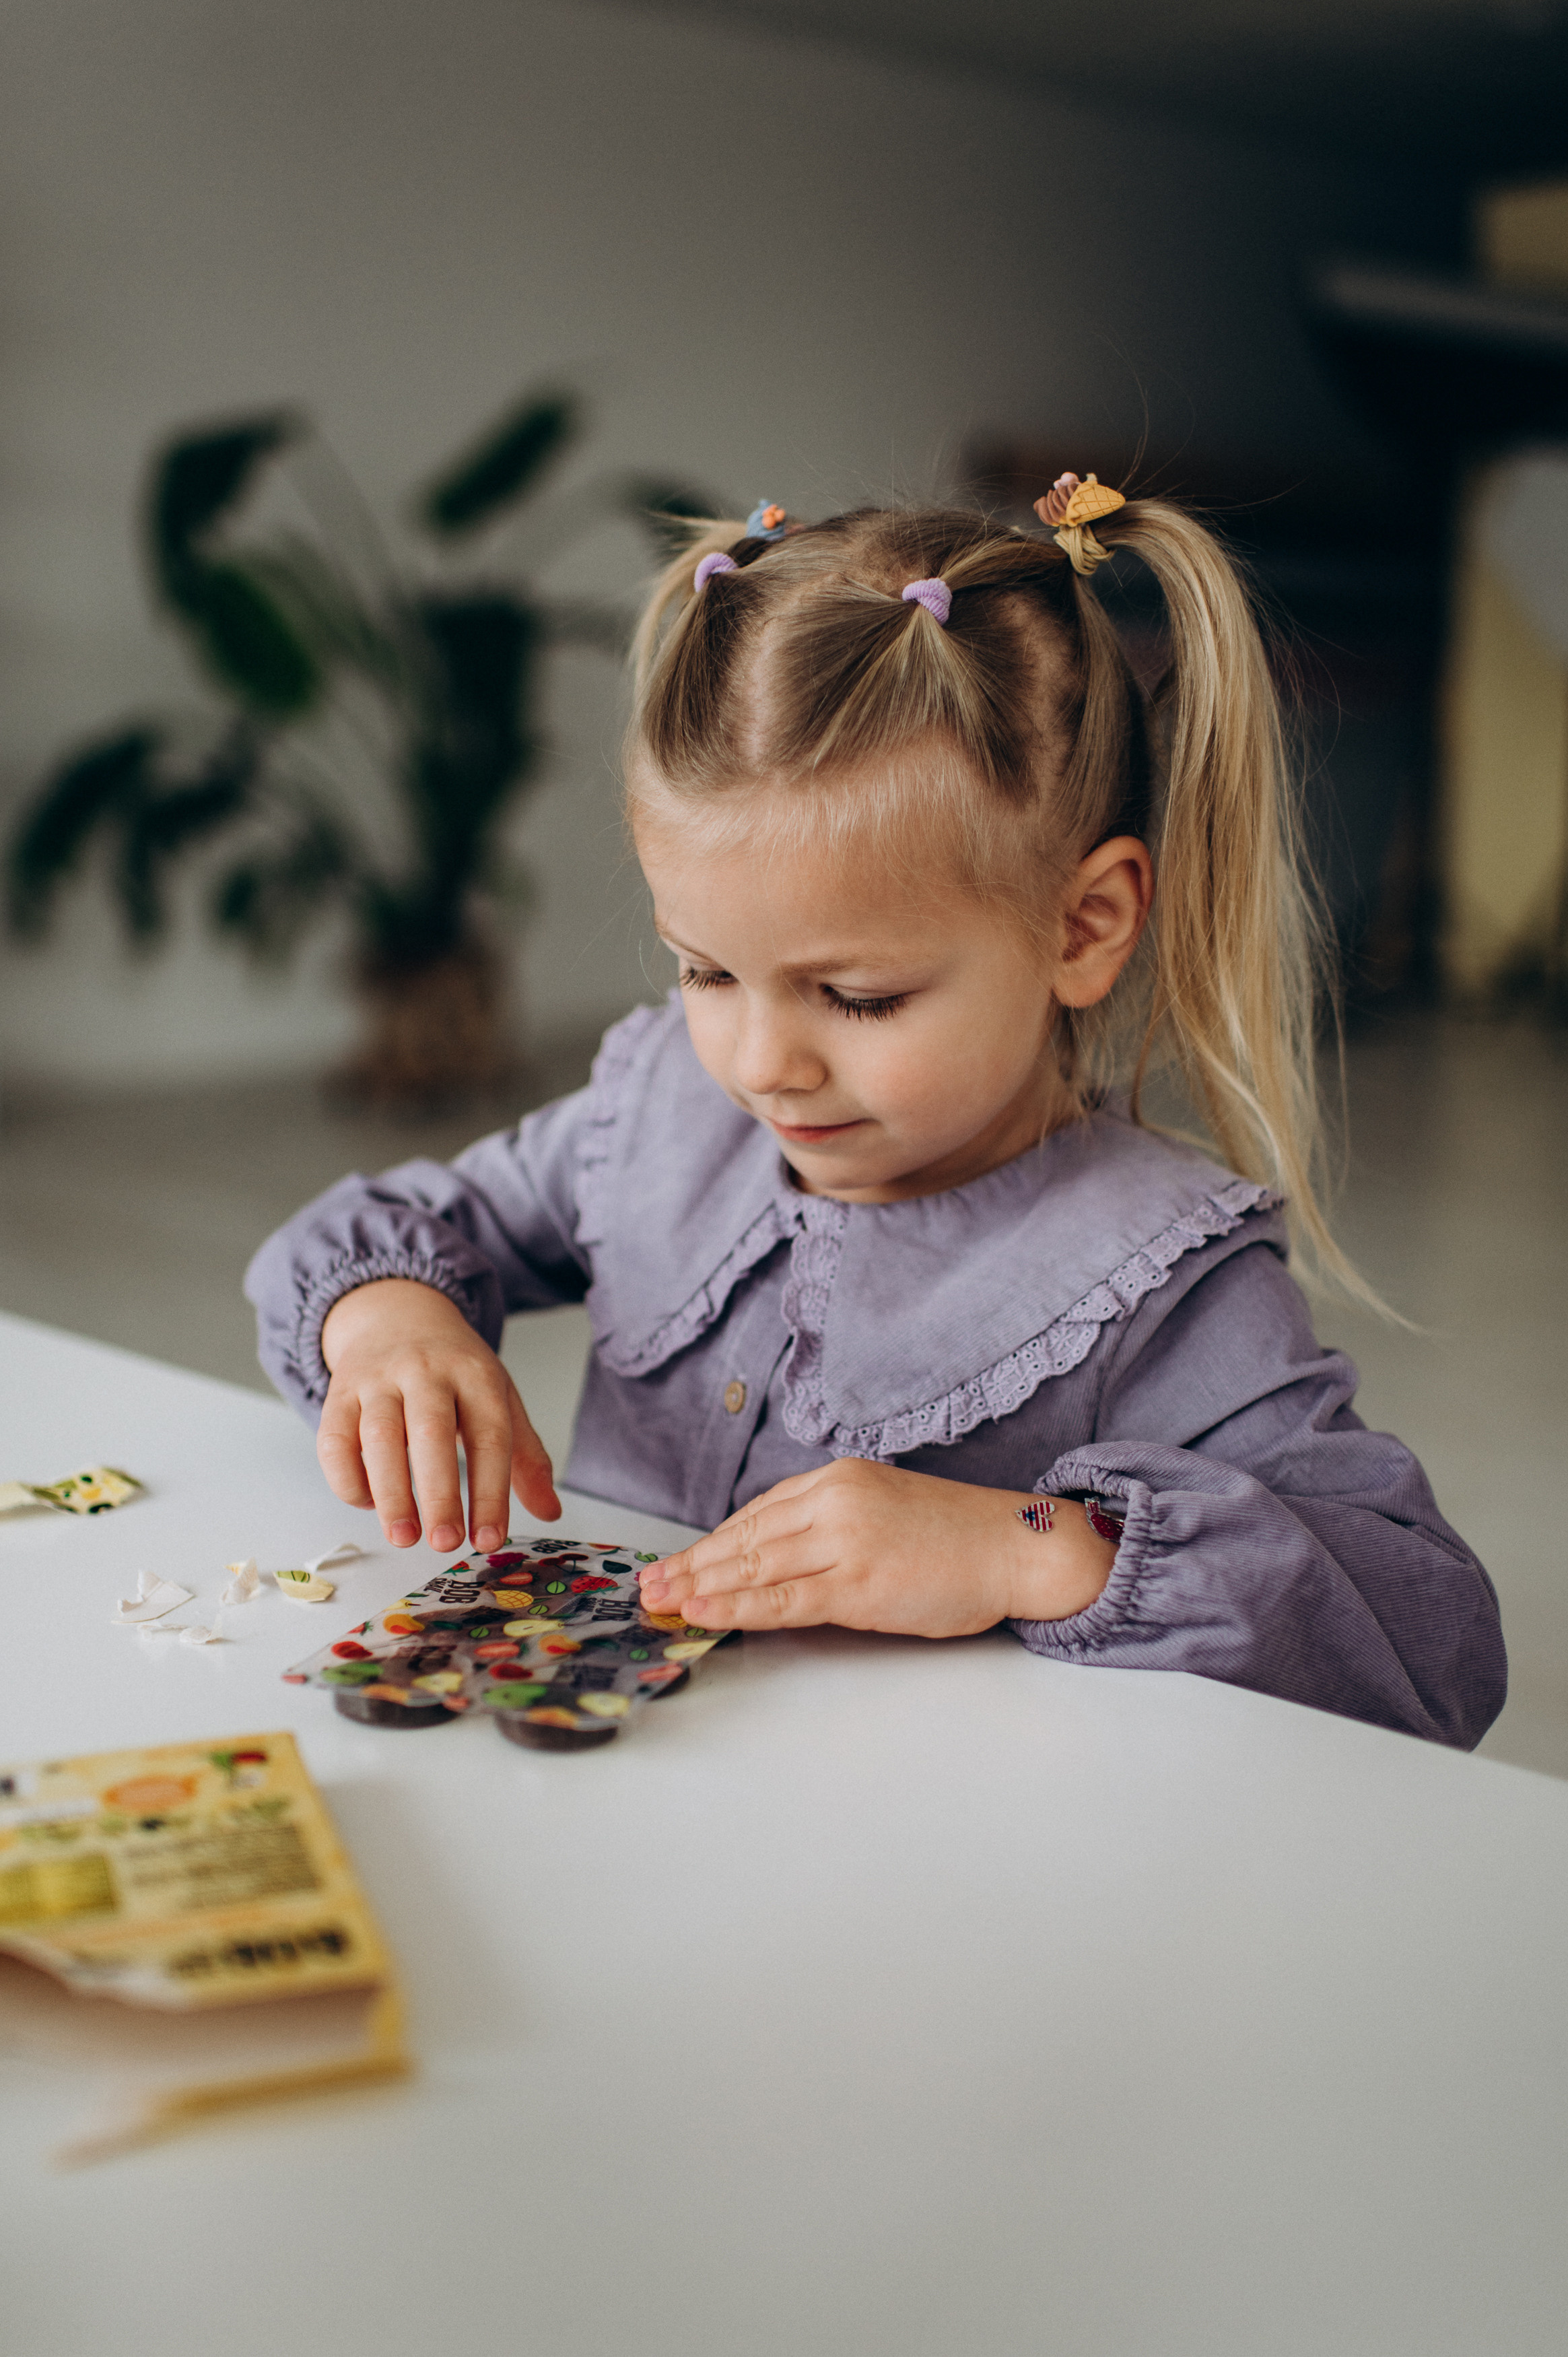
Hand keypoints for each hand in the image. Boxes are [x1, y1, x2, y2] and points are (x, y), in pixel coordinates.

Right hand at [317, 1278, 559, 1551]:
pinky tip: (369, 1504)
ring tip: (404, 1537)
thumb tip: (550, 1511)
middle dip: (439, 1493)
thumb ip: (525, 1456)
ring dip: (390, 1493)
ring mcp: (378, 1378)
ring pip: (378, 1436)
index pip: (489, 1436)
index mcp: (476, 1374)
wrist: (398, 1314)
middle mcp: (426, 1371)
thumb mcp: (499, 1398)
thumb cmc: (455, 1370)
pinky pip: (334, 1439)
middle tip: (445, 1543)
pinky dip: (348, 1479)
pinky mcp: (339, 1392)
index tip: (490, 1540)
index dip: (490, 1492)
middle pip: (432, 1433)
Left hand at [637, 1458, 1114, 1637]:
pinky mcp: (858, 1583)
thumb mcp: (882, 1509)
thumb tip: (774, 1558)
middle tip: (647, 1586)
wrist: (1015, 1546)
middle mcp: (834, 1502)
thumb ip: (829, 1525)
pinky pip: (783, 1599)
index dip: (709, 1544)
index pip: (755, 1515)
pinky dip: (736, 1607)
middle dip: (690, 1565)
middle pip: (744, 1539)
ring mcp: (845, 1541)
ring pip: (754, 1566)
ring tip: (659, 1602)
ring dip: (699, 1586)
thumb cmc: (956, 1537)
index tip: (675, 1563)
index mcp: (837, 1480)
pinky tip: (702, 1613)